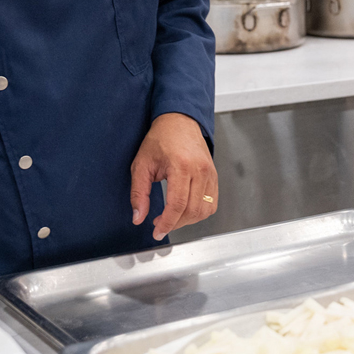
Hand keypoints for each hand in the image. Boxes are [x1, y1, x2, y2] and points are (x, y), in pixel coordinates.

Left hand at [130, 112, 216, 240]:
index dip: (167, 223)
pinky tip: (185, 211)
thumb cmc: (160, 139)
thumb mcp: (141, 164)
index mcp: (181, 165)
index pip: (178, 204)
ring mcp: (210, 173)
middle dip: (175, 224)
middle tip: (160, 225)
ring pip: (204, 210)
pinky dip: (199, 213)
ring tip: (172, 218)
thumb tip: (138, 217)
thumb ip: (139, 193)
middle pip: (192, 210)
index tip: (157, 232)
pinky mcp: (214, 176)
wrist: (179, 121)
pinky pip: (212, 203)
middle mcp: (200, 170)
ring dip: (188, 220)